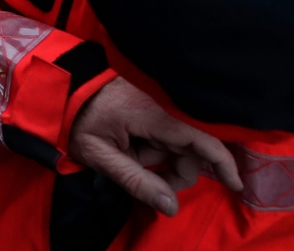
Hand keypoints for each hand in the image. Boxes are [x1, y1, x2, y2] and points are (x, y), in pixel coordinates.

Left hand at [68, 76, 240, 216]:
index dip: (223, 162)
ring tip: (130, 155)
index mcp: (151, 112)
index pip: (201, 139)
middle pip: (192, 145)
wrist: (57, 86)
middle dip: (177, 170)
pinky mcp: (153, 99)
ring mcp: (157, 99)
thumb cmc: (75, 119)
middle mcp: (161, 102)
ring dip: (162, 157)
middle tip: (151, 182)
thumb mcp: (99, 155)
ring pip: (179, 140)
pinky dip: (158, 144)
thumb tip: (171, 206)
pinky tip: (136, 147)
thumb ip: (136, 180)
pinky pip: (168, 129)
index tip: (236, 184)